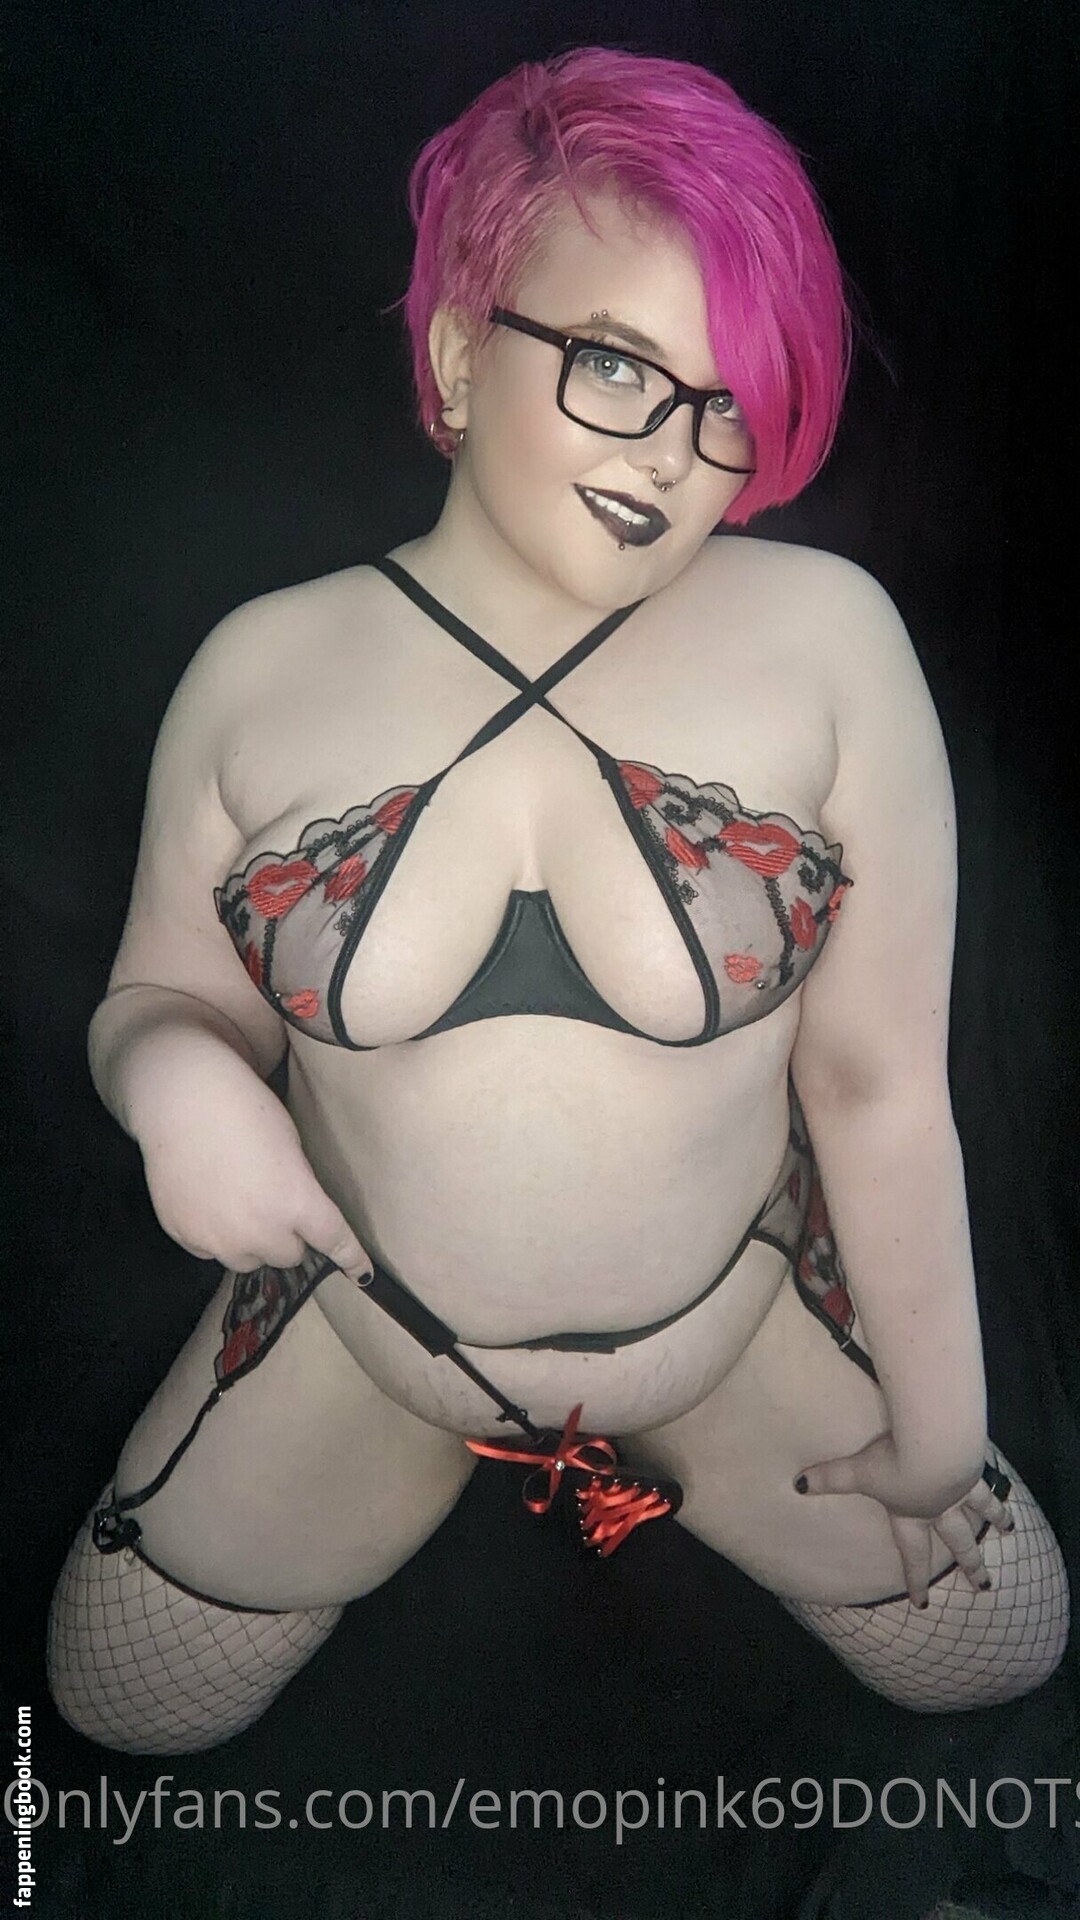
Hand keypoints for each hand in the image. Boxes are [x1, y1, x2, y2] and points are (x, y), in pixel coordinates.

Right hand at [140, 1062, 371, 1282]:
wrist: (180, 1099)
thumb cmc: (244, 1108)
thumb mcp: (290, 1146)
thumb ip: (298, 1189)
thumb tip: (295, 1216)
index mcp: (296, 1203)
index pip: (334, 1242)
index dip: (351, 1258)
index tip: (362, 1274)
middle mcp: (261, 1231)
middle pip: (288, 1256)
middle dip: (287, 1236)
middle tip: (272, 1204)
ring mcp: (220, 1240)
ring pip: (248, 1260)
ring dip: (251, 1242)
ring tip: (235, 1203)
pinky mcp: (186, 1238)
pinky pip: (211, 1251)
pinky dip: (215, 1234)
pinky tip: (206, 1200)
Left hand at [794, 1433, 1013, 1605]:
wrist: (933, 1445)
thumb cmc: (892, 1462)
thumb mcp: (856, 1470)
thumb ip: (828, 1478)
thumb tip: (797, 1485)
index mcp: (911, 1515)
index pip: (912, 1555)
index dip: (915, 1579)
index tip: (922, 1604)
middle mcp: (939, 1508)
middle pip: (957, 1542)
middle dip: (970, 1565)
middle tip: (985, 1586)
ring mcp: (960, 1489)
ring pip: (980, 1512)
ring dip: (995, 1522)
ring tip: (1009, 1531)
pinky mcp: (973, 1467)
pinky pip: (986, 1481)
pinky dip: (997, 1488)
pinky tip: (1006, 1491)